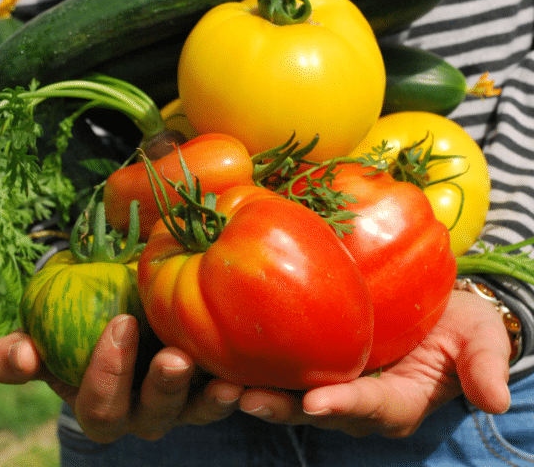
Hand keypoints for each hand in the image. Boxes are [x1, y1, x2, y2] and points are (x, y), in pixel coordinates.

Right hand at [0, 315, 242, 442]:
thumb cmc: (82, 325)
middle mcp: (144, 412)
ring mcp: (183, 402)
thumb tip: (18, 356)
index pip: (99, 406)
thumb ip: (21, 353)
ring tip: (225, 380)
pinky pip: (230, 393)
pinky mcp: (214, 385)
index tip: (120, 323)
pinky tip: (252, 371)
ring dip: (209, 398)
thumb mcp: (47, 336)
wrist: (127, 315)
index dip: (106, 373)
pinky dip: (241, 385)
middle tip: (173, 358)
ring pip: (197, 411)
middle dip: (161, 389)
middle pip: (151, 416)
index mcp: (102, 403)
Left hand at [237, 290, 511, 437]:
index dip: (345, 406)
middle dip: (282, 407)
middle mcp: (359, 400)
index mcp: (398, 400)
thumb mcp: (480, 338)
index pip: (371, 407)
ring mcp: (334, 381)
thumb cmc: (458, 323)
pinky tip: (226, 348)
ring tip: (221, 381)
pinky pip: (285, 366)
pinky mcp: (316, 359)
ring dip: (257, 390)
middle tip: (244, 397)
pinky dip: (257, 363)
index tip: (316, 403)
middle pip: (317, 409)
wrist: (434, 308)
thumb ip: (483, 364)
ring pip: (291, 393)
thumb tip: (496, 400)